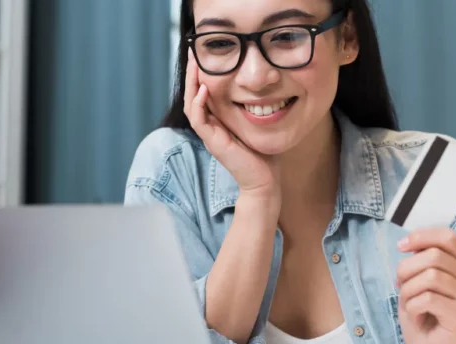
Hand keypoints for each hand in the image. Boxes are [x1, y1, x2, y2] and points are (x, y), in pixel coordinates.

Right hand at [184, 49, 280, 199]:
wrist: (264, 181)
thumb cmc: (263, 154)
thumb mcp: (258, 122)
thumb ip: (254, 106)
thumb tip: (264, 85)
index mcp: (218, 121)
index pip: (203, 93)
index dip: (201, 74)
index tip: (205, 54)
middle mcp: (211, 126)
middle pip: (192, 95)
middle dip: (193, 74)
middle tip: (193, 52)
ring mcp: (209, 135)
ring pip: (191, 105)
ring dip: (192, 84)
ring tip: (195, 65)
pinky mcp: (213, 143)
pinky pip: (199, 120)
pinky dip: (199, 104)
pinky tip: (204, 89)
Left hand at [396, 229, 455, 343]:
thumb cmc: (421, 312)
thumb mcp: (416, 280)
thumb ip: (420, 260)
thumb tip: (408, 244)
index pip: (447, 238)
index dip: (421, 237)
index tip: (401, 247)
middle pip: (433, 256)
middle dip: (406, 269)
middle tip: (401, 286)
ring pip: (430, 276)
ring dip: (408, 291)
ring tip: (410, 303)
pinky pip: (428, 299)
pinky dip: (413, 307)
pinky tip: (416, 316)